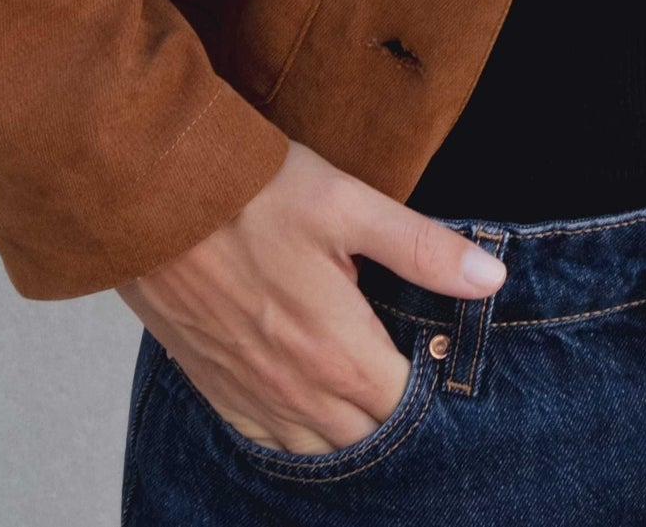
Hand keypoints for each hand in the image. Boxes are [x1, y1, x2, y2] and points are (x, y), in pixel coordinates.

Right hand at [116, 139, 506, 454]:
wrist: (153, 202)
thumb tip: (491, 279)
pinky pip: (269, 444)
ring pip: (321, 452)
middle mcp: (299, 393)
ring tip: (372, 398)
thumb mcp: (349, 205)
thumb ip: (422, 249)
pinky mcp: (218, 390)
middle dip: (398, 417)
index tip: (444, 357)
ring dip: (352, 433)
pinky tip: (313, 413)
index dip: (435, 387)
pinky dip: (299, 439)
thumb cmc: (253, 194)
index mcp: (340, 352)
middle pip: (369, 438)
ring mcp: (254, 399)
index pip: (409, 406)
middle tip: (413, 376)